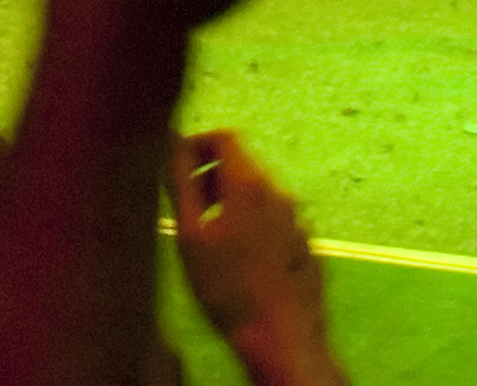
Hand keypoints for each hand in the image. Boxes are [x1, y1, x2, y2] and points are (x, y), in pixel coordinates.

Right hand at [170, 130, 337, 385]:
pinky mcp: (306, 243)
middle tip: (189, 212)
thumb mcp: (189, 235)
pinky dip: (254, 226)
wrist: (280, 338)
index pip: (224, 137)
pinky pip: (275, 220)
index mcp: (249, 184)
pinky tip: (241, 262)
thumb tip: (170, 142)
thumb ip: (180, 182)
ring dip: (232, 204)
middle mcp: (279, 192)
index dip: (197, 146)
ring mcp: (297, 218)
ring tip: (212, 242)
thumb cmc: (227, 288)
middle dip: (211, 179)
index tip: (178, 171)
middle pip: (242, 165)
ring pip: (258, 194)